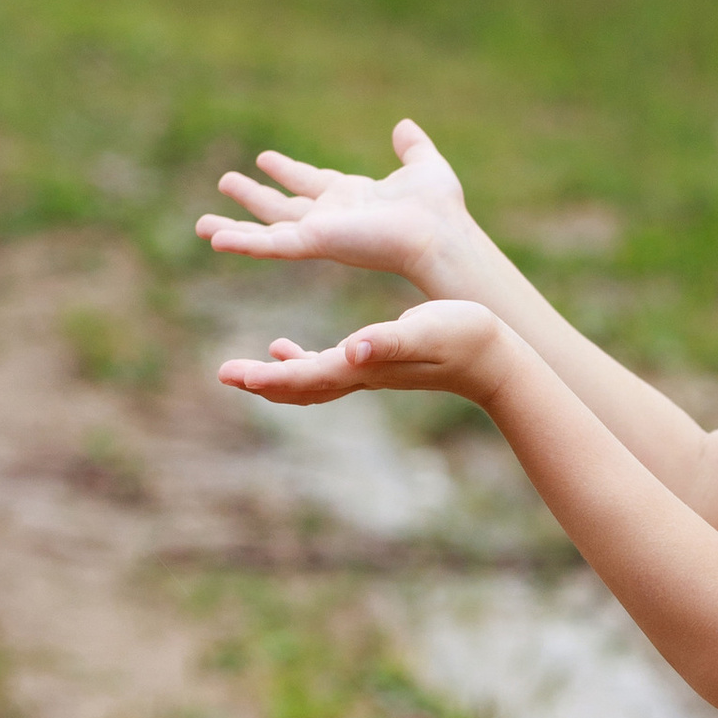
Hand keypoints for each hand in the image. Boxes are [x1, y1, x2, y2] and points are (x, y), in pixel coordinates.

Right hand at [197, 117, 473, 293]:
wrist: (439, 233)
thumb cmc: (439, 209)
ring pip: (266, 231)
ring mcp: (319, 233)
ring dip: (234, 227)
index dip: (287, 171)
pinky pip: (270, 245)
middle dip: (253, 197)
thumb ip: (412, 147)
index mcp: (352, 198)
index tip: (265, 159)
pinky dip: (241, 242)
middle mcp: (330, 218)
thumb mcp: (423, 165)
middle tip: (224, 182)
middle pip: (281, 207)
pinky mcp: (313, 243)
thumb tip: (404, 125)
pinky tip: (215, 239)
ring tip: (202, 225)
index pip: (310, 183)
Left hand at [217, 299, 509, 408]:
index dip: (267, 376)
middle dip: (260, 382)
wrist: (492, 357)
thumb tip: (352, 349)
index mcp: (365, 366)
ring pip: (309, 381)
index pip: (306, 376)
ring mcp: (368, 371)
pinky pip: (327, 368)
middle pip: (300, 386)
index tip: (233, 374)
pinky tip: (285, 346)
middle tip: (224, 375)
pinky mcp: (377, 362)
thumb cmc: (463, 337)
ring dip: (274, 377)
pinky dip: (300, 362)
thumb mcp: (424, 330)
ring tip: (243, 371)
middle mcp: (361, 373)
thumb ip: (389, 341)